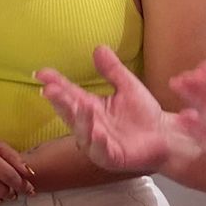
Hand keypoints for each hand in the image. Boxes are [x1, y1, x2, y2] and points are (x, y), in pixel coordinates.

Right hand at [37, 47, 196, 173]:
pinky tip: (97, 133)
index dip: (55, 83)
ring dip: (81, 120)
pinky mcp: (112, 158)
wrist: (165, 135)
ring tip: (81, 106)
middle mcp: (89, 125)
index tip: (41, 73)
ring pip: (83, 133)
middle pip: (71, 113)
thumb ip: (112, 70)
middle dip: (60, 102)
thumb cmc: (143, 113)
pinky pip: (102, 152)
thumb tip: (98, 47)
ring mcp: (98, 143)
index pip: (68, 94)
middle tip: (50, 89)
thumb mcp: (127, 86)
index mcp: (90, 107)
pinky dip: (98, 143)